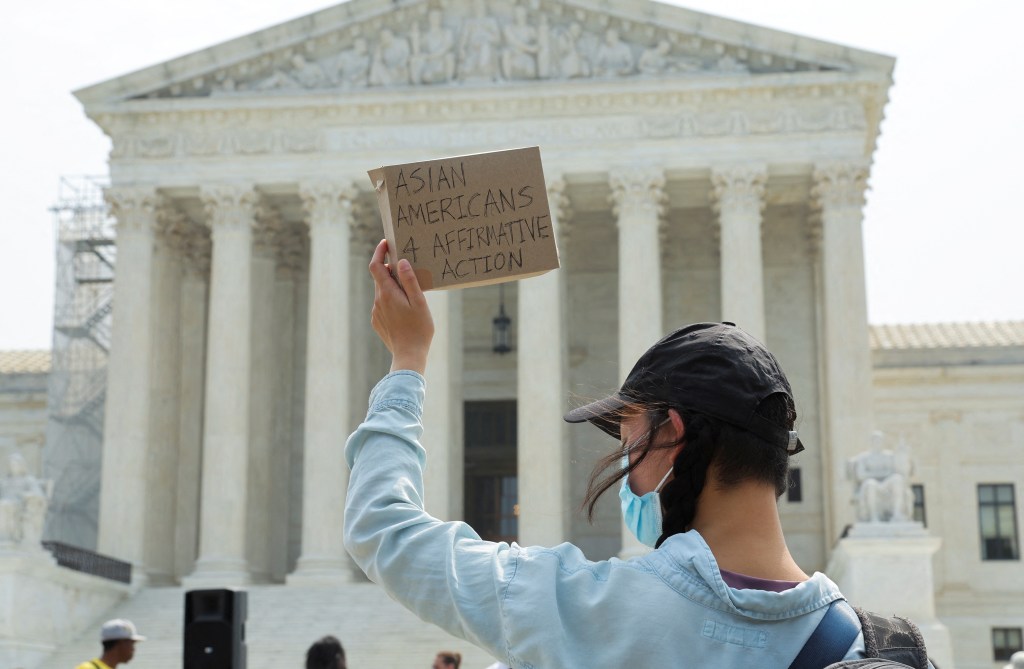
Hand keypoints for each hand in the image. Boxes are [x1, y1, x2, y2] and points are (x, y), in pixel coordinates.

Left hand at [368, 239, 433, 374]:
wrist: (408, 356)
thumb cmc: (418, 329)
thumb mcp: (419, 302)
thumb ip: (410, 281)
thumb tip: (401, 262)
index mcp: (387, 293)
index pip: (376, 265)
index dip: (379, 252)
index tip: (386, 243)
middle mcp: (378, 301)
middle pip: (379, 277)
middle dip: (389, 268)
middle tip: (405, 264)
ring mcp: (376, 312)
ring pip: (382, 292)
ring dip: (392, 286)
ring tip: (410, 290)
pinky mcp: (377, 322)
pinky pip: (383, 305)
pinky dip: (391, 299)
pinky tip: (405, 308)